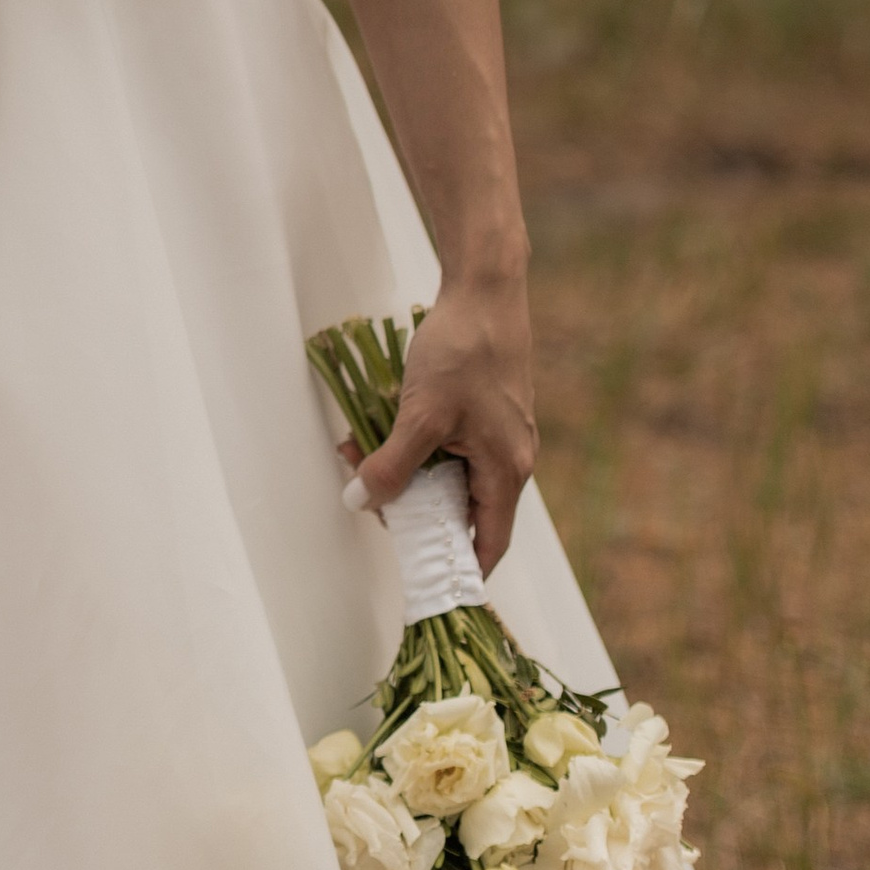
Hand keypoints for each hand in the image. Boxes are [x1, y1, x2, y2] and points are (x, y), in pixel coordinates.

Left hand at [350, 271, 536, 573]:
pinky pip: (448, 446)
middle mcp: (511, 460)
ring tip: (358, 453)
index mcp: (507, 471)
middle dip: (412, 508)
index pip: (489, 545)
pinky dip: (415, 445)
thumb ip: (393, 465)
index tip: (421, 579)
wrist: (484, 290)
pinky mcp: (485, 412)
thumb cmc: (462, 351)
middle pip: (462, 510)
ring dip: (405, 471)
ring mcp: (500, 435)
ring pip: (448, 474)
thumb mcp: (421, 415)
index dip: (457, 568)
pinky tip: (378, 427)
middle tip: (366, 496)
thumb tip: (361, 504)